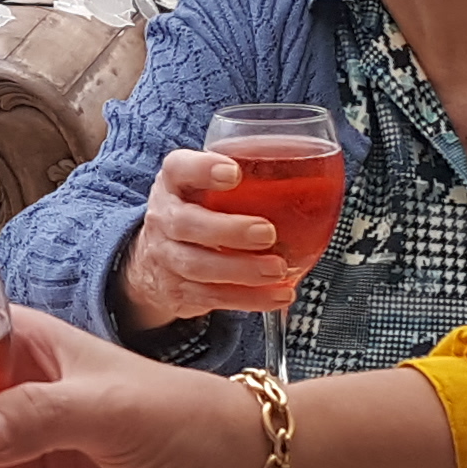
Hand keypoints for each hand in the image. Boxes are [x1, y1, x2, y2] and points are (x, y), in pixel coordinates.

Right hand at [113, 147, 304, 331]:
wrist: (153, 261)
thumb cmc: (195, 212)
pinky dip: (249, 298)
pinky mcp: (180, 290)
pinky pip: (213, 297)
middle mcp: (164, 218)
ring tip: (277, 270)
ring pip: (198, 266)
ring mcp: (168, 257)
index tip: (234, 172)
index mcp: (174, 183)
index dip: (203, 169)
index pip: (179, 168)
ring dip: (242, 270)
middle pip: (186, 223)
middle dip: (229, 229)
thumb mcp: (204, 187)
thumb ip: (242, 179)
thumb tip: (313, 174)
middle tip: (267, 232)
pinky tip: (277, 295)